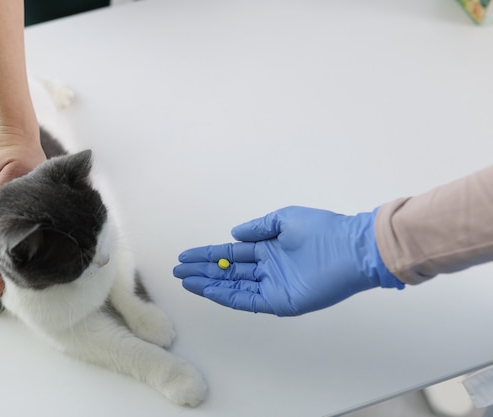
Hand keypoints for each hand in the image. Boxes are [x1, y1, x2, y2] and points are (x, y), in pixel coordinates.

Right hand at [173, 206, 403, 315]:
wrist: (352, 249)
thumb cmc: (322, 230)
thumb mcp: (285, 219)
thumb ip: (258, 228)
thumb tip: (234, 235)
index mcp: (268, 248)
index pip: (231, 254)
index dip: (208, 255)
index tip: (186, 255)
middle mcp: (267, 268)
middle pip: (228, 272)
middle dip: (203, 271)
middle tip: (178, 270)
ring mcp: (273, 286)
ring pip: (234, 287)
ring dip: (209, 284)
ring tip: (187, 280)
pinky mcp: (281, 301)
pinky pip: (249, 300)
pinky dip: (228, 296)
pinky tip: (209, 290)